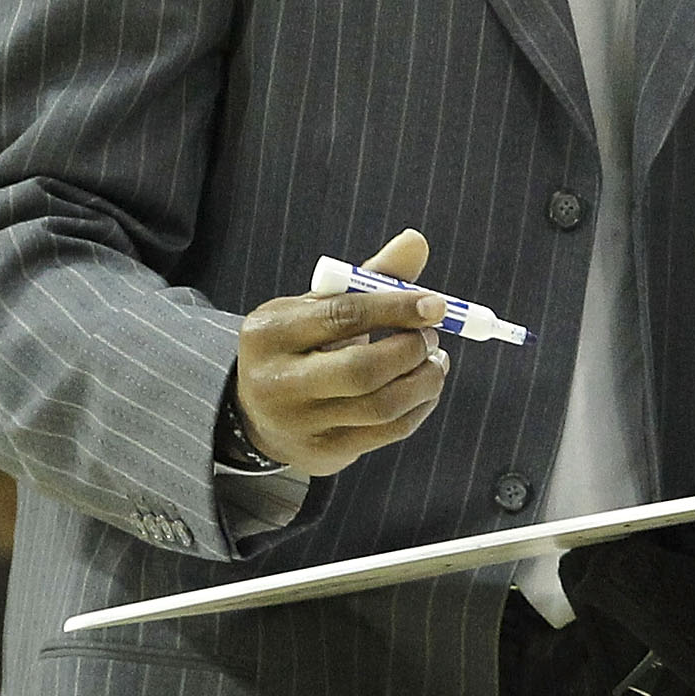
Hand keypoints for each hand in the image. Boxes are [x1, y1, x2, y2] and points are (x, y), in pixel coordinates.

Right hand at [232, 228, 451, 476]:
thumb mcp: (319, 307)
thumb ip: (368, 278)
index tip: (436, 305)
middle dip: (410, 350)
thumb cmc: (302, 346)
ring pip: (381, 406)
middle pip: (362, 370)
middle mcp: (277, 382)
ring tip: (434, 361)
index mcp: (270, 333)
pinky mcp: (324, 453)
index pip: (342, 316)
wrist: (258, 410)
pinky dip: (419, 407)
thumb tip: (416, 241)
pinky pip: (388, 432)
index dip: (396, 308)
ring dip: (424, 380)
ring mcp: (299, 424)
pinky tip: (425, 388)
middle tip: (431, 337)